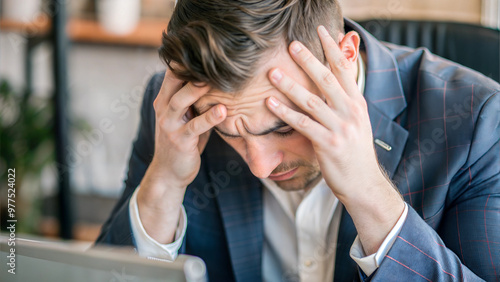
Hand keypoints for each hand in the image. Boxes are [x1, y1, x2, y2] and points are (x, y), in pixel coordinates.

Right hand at [137, 70, 226, 242]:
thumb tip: (219, 81)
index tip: (203, 48)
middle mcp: (164, 110)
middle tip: (207, 57)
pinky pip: (195, 126)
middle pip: (173, 83)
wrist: (170, 173)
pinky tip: (223, 111)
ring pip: (180, 102)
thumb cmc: (184, 142)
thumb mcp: (188, 118)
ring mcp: (170, 125)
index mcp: (165, 101)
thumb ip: (196, 101)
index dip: (185, 61)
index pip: (172, 75)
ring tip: (211, 80)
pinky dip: (209, 118)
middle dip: (188, 69)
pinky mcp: (180, 141)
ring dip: (195, 90)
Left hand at [266, 26, 403, 253]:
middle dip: (309, 60)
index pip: (345, 69)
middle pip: (327, 79)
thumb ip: (343, 101)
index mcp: (357, 103)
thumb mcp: (355, 122)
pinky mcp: (328, 144)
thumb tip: (331, 83)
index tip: (322, 31)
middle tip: (292, 45)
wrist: (363, 182)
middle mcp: (350, 112)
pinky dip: (285, 112)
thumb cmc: (354, 152)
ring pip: (311, 100)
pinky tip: (271, 103)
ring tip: (273, 72)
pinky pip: (303, 124)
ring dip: (290, 85)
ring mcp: (340, 128)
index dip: (333, 48)